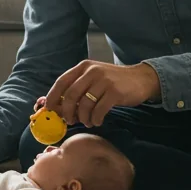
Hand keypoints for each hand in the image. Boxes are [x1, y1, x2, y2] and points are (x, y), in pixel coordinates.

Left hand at [44, 60, 161, 127]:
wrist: (141, 79)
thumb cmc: (113, 82)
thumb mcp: (94, 78)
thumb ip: (78, 87)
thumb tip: (59, 106)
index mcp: (83, 67)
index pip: (61, 82)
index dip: (53, 97)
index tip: (49, 109)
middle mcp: (92, 71)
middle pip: (71, 95)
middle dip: (67, 111)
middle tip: (70, 121)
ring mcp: (104, 81)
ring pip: (84, 104)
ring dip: (83, 118)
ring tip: (88, 122)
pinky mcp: (115, 92)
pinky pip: (99, 110)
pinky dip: (95, 119)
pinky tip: (97, 121)